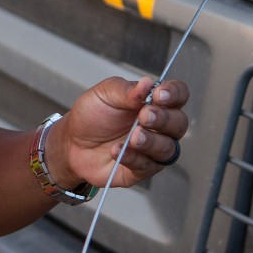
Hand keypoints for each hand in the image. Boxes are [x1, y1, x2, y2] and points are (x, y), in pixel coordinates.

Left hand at [48, 77, 188, 189]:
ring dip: (152, 142)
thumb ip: (127, 90)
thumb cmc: (93, 114)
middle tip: (144, 116)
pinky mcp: (142, 169)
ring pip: (169, 148)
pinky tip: (117, 151)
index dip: (174, 94)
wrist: (72, 142)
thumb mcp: (105, 93)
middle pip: (179, 123)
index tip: (159, 95)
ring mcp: (153, 149)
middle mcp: (160, 126)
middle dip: (163, 119)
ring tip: (133, 137)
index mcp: (155, 102)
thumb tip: (147, 83)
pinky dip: (134, 158)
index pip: (179, 94)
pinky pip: (148, 166)